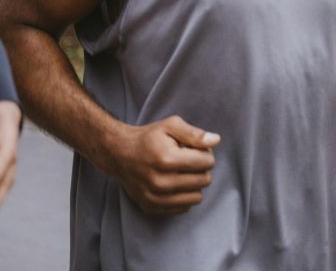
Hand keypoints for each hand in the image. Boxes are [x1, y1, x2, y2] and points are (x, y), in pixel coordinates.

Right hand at [105, 115, 219, 214]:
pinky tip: (174, 184)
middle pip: (204, 180)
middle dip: (202, 169)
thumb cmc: (149, 138)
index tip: (195, 150)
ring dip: (194, 184)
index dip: (206, 154)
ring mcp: (155, 197)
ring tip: (183, 173)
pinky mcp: (151, 208)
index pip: (207, 162)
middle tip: (189, 161)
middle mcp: (160, 182)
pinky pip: (184, 208)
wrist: (120, 154)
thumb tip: (215, 140)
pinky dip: (184, 196)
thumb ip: (194, 133)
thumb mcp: (170, 126)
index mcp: (167, 159)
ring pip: (197, 197)